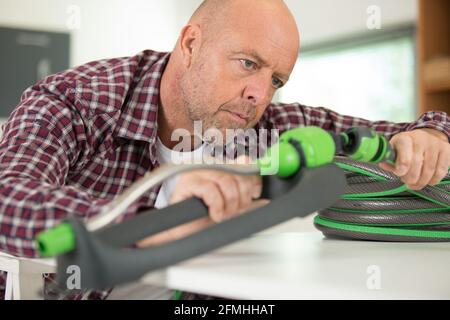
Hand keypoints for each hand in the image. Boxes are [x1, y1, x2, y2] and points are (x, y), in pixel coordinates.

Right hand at [137, 158, 265, 246]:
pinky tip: (214, 214)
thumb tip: (263, 200)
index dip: (253, 178)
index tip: (255, 193)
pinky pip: (211, 190)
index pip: (243, 162)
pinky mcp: (186, 183)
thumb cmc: (202, 219)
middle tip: (236, 210)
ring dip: (229, 203)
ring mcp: (197, 172)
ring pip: (226, 181)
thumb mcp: (230, 207)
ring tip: (223, 214)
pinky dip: (216, 205)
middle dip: (242, 196)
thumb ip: (244, 199)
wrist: (181, 231)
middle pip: (237, 173)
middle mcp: (209, 166)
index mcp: (220, 168)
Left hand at [379, 128, 449, 189]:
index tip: (399, 174)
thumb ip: (389, 159)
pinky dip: (433, 180)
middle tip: (406, 181)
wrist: (427, 136)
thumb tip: (383, 164)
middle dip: (410, 178)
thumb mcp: (394, 149)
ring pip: (429, 170)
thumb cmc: (407, 146)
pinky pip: (440, 171)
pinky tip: (427, 181)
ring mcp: (435, 144)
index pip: (404, 153)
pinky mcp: (447, 150)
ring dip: (421, 182)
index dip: (401, 166)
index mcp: (405, 138)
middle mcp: (421, 139)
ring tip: (414, 184)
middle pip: (417, 164)